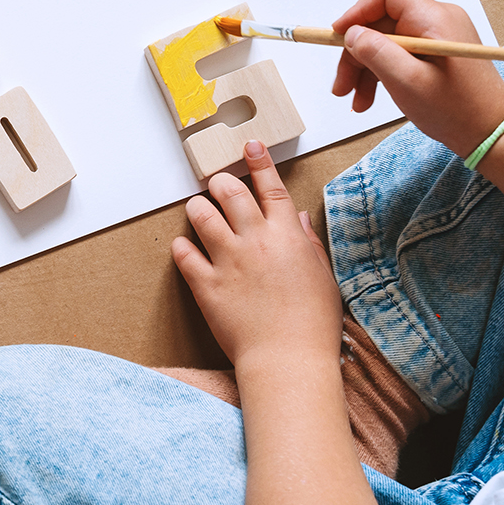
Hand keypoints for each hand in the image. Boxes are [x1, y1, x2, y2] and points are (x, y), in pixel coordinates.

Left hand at [172, 142, 341, 373]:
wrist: (287, 359)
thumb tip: (297, 219)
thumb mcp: (322, 277)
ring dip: (197, 207)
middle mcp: (255, 241)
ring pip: (202, 216)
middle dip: (221, 182)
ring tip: (197, 208)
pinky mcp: (206, 284)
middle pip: (230, 193)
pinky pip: (184, 254)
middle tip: (216, 183)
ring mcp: (228, 261)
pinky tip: (183, 246)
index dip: (259, 163)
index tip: (248, 145)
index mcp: (287, 236)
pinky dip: (181, 246)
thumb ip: (307, 243)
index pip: (270, 188)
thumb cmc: (313, 323)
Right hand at [331, 0, 503, 156]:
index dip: (357, 11)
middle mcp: (438, 20)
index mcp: (435, 19)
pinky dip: (381, 73)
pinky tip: (370, 98)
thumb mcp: (407, 82)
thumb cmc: (457, 110)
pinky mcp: (437, 52)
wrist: (491, 132)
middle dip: (356, 52)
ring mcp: (438, 37)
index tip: (338, 36)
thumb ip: (376, 52)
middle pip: (381, 23)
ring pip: (386, 41)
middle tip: (341, 86)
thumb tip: (351, 33)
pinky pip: (400, 54)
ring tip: (355, 100)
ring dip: (365, 68)